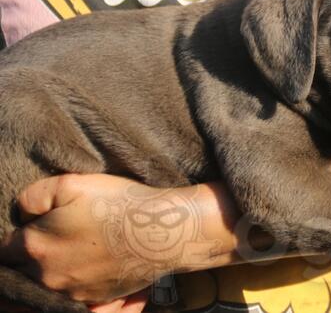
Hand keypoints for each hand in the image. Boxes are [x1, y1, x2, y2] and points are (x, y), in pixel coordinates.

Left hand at [0, 174, 164, 303]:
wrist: (162, 231)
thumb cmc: (118, 204)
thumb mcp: (70, 183)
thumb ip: (34, 197)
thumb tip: (23, 214)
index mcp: (35, 246)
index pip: (4, 250)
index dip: (13, 239)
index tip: (26, 230)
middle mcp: (47, 276)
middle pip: (21, 273)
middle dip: (27, 260)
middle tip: (45, 243)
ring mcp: (72, 292)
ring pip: (46, 287)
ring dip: (50, 274)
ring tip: (70, 255)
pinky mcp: (96, 299)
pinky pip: (73, 298)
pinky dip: (75, 286)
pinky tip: (89, 268)